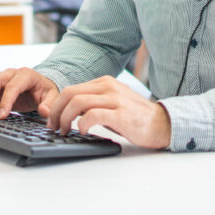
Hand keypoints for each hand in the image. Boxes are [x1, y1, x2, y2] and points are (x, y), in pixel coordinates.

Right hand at [0, 67, 58, 119]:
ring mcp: (0, 77)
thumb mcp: (52, 97)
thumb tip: (44, 111)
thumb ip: (49, 104)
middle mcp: (11, 73)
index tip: (2, 115)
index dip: (6, 101)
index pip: (12, 86)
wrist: (38, 87)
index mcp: (26, 75)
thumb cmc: (43, 91)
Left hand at [46, 76, 171, 148]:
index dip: (57, 106)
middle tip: (54, 127)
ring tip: (64, 131)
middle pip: (70, 93)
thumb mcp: (110, 105)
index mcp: (104, 83)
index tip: (53, 120)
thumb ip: (91, 105)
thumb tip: (66, 112)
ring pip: (78, 103)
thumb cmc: (134, 118)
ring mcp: (115, 99)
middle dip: (57, 112)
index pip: (71, 89)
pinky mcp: (120, 114)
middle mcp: (108, 87)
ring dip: (65, 119)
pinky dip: (81, 124)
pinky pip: (92, 115)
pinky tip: (82, 132)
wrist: (161, 124)